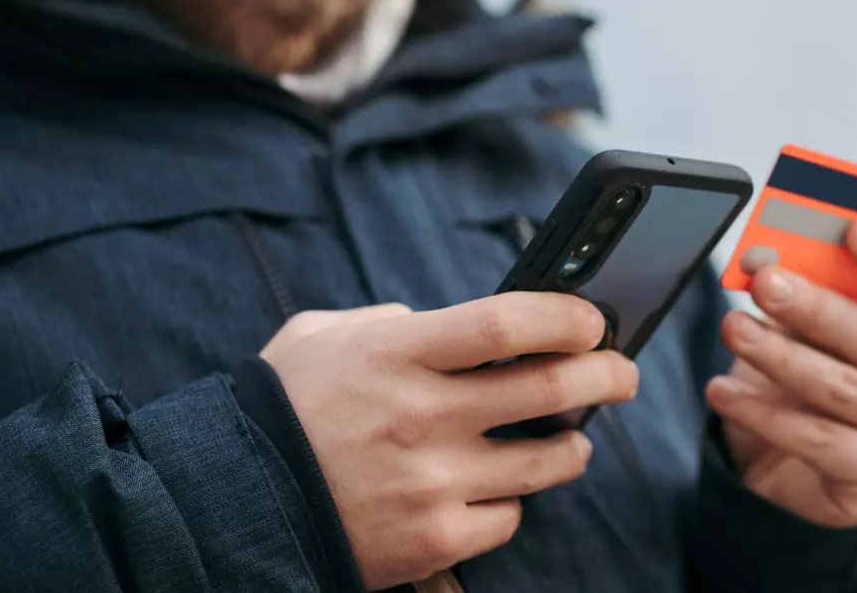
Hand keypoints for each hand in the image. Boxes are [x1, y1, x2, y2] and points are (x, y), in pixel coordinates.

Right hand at [260, 293, 638, 589]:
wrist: (232, 502)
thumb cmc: (282, 409)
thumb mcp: (326, 336)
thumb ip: (393, 318)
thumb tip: (450, 323)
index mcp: (397, 354)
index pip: (506, 322)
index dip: (565, 317)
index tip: (592, 319)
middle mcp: (422, 416)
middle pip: (550, 388)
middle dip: (606, 375)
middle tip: (623, 372)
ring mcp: (431, 483)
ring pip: (547, 462)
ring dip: (575, 445)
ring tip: (575, 438)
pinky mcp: (432, 540)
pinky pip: (507, 519)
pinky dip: (513, 503)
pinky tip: (500, 490)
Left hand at [705, 218, 856, 527]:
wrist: (794, 471)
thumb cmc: (805, 384)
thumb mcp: (804, 335)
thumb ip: (798, 295)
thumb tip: (763, 256)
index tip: (855, 228)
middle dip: (813, 306)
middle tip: (764, 283)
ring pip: (840, 388)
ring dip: (779, 355)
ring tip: (733, 329)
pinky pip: (820, 440)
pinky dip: (764, 414)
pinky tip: (722, 392)